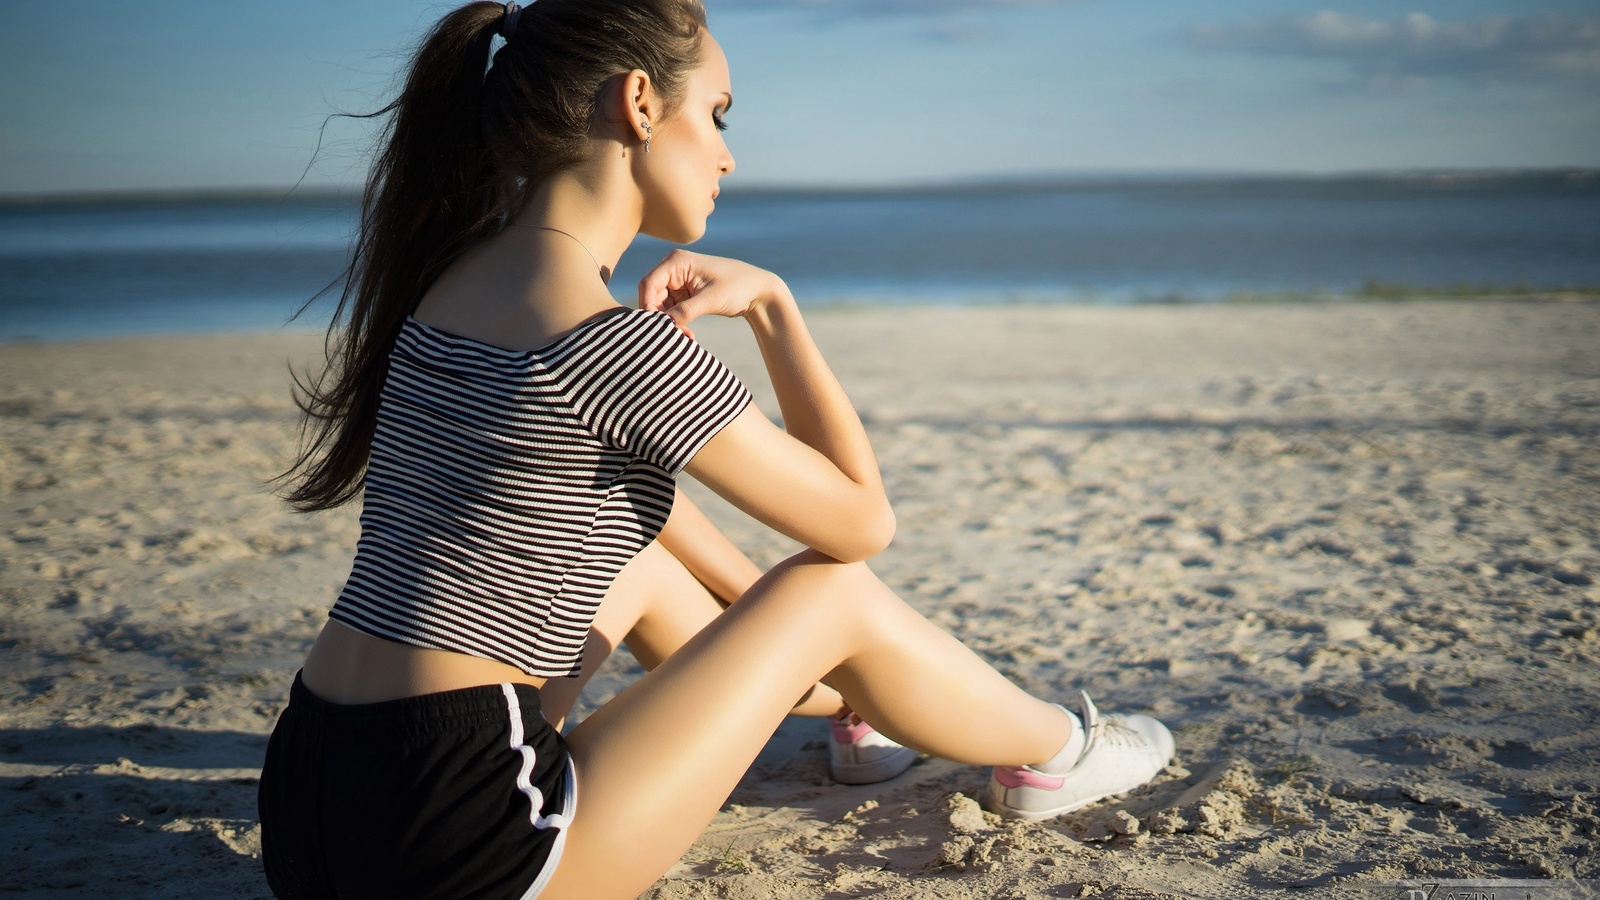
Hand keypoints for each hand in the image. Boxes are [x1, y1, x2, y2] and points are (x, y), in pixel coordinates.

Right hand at [637, 249, 788, 338]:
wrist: (758, 291)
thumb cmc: (737, 288)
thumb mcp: (710, 300)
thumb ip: (684, 311)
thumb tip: (663, 324)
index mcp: (677, 262)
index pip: (649, 284)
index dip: (648, 307)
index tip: (656, 327)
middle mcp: (673, 268)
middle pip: (651, 296)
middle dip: (660, 317)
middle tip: (676, 336)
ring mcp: (678, 281)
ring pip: (660, 306)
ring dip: (670, 323)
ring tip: (687, 336)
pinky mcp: (684, 293)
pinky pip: (671, 310)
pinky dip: (677, 322)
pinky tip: (689, 334)